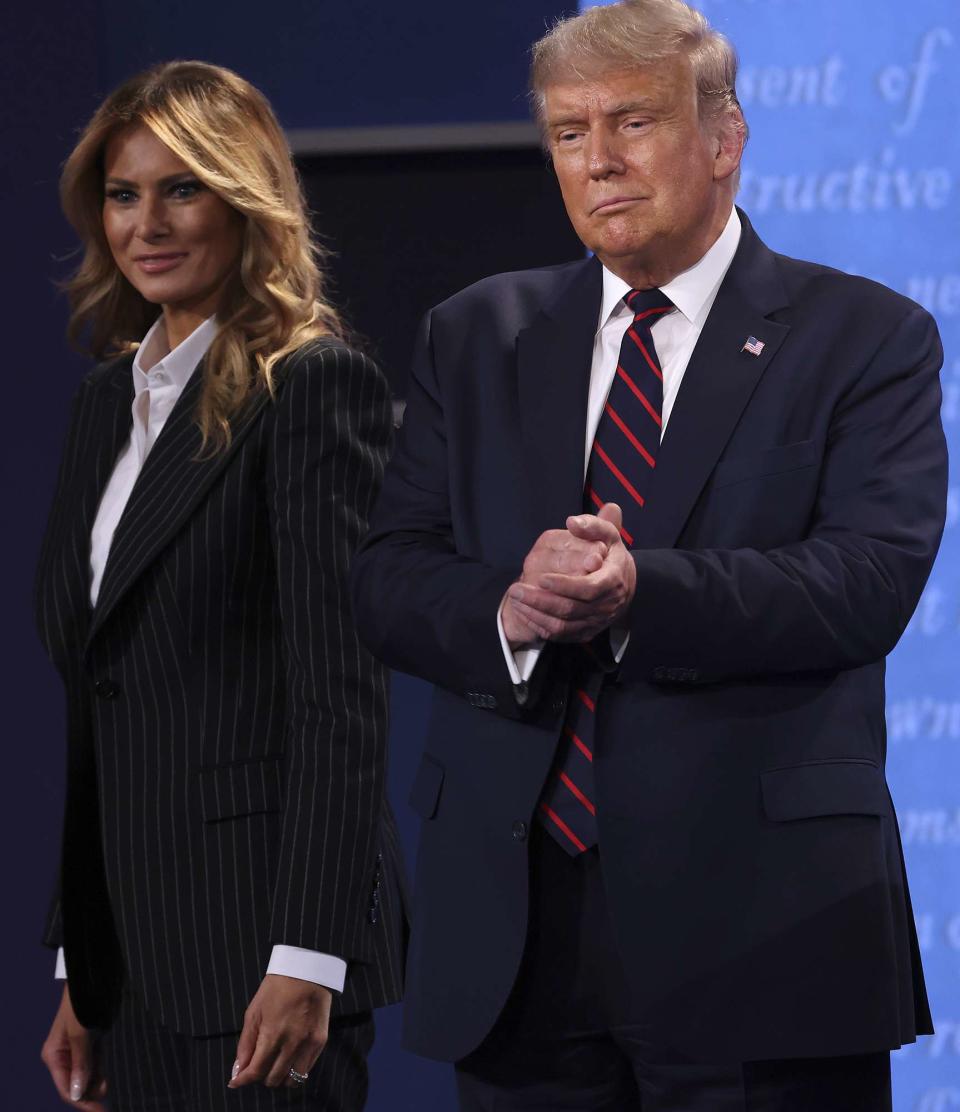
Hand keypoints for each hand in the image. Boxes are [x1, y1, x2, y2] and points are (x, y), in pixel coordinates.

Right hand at [41, 984, 106, 1110]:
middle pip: (75, 1083)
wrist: (93, 976)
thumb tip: (77, 1091)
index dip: (81, 1101)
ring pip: (86, 1073)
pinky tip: (104, 1082)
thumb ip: (81, 1061)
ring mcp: (78, 1046)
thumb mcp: (80, 1032)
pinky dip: (99, 1071)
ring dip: (94, 1085)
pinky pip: (94, 1061)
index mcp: (54, 1054)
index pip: (66, 1087)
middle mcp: (64, 1053)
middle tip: (104, 1108)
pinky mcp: (91, 1038)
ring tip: (106, 1096)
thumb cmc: (82, 1001)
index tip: (98, 1111)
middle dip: (87, 1096)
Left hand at [229, 975, 331, 1090]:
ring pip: (292, 1080)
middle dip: (260, 1076)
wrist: (308, 971)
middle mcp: (293, 1042)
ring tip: (273, 1064)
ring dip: (279, 1077)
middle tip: (257, 1065)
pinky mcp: (321, 1041)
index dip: (243, 1079)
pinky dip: (294, 1070)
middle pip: (273, 1078)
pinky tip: (288, 1059)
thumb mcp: (255, 1011)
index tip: (236, 1081)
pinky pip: (306, 1069)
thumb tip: (239, 1069)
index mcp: (273, 1033)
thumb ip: (245, 1043)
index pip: (256, 1070)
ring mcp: (309, 1043)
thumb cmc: (278, 987)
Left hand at [502, 527, 608, 648]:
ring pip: (563, 625)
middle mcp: (607, 605)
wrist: (624, 583)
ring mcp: (596, 621)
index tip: (542, 578)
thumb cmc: (611, 554)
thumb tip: (572, 522)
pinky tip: (524, 612)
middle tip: (516, 589)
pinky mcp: (587, 632)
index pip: (589, 588)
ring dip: (536, 615)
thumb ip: (592, 525)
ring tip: (515, 600)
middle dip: (540, 600)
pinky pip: (561, 635)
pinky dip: (540, 626)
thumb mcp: (608, 534)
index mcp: (613, 580)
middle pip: (570, 609)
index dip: (565, 586)